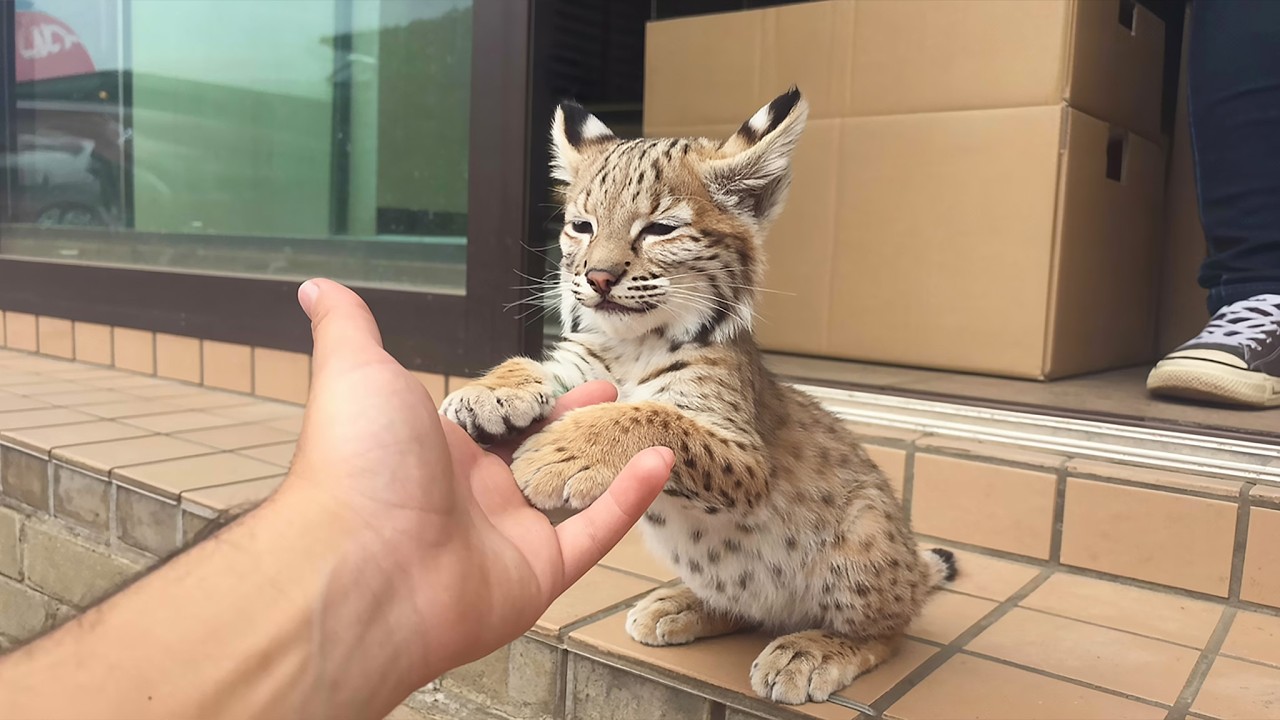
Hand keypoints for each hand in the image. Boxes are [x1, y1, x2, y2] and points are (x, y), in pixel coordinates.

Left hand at [286, 279, 674, 684]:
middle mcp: (471, 494)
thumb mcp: (357, 372)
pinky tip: (660, 459)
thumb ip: (349, 327)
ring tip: (642, 419)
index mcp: (435, 450)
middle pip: (536, 452)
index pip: (490, 418)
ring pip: (571, 491)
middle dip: (572, 422)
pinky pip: (594, 533)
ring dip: (607, 456)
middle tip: (608, 391)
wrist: (358, 566)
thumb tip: (316, 286)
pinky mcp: (538, 574)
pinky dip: (630, 499)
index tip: (556, 373)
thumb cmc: (356, 464)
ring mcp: (506, 537)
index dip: (524, 396)